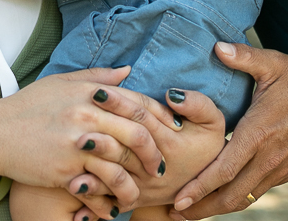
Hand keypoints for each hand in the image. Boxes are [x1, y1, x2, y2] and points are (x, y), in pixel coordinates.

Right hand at [0, 68, 166, 210]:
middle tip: (161, 167)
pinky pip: (100, 185)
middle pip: (137, 133)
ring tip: (141, 192)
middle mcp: (87, 115)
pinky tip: (115, 205)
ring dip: (136, 182)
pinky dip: (111, 196)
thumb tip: (128, 71)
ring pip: (122, 164)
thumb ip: (97, 77)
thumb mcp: (62, 82)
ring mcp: (77, 143)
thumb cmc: (28, 106)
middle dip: (155, 153)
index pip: (138, 103)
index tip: (172, 132)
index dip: (161, 118)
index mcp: (90, 93)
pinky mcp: (66, 168)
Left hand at [64, 86, 225, 214]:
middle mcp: (154, 167)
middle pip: (123, 144)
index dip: (120, 103)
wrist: (207, 186)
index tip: (98, 89)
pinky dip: (92, 191)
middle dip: (100, 127)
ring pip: (114, 172)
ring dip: (93, 160)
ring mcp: (143, 185)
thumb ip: (198, 105)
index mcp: (171, 143)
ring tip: (74, 143)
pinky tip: (73, 182)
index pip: (141, 118)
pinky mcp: (134, 198)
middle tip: (76, 112)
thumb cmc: (208, 148)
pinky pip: (110, 197)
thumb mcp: (213, 122)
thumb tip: (171, 95)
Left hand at [170, 43, 287, 218]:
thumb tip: (216, 47)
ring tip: (195, 211)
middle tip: (176, 214)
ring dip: (218, 207)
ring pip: (245, 198)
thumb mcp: (274, 64)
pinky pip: (259, 190)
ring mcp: (281, 169)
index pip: (223, 170)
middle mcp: (269, 158)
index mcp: (259, 134)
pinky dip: (238, 198)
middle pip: (231, 196)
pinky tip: (224, 195)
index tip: (178, 200)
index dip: (199, 188)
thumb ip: (243, 57)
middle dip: (202, 208)